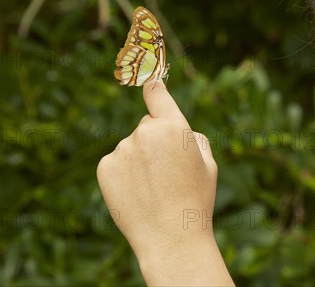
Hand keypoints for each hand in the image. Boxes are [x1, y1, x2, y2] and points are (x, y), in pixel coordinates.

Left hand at [97, 79, 232, 284]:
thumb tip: (179, 129)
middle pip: (147, 125)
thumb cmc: (195, 200)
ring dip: (139, 159)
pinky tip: (137, 192)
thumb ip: (192, 137)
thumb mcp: (208, 164)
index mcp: (174, 127)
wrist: (171, 238)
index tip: (147, 75)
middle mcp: (145, 132)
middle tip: (167, 171)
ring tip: (153, 188)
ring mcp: (122, 149)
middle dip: (155, 140)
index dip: (153, 85)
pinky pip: (117, 162)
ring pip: (132, 146)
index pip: (157, 94)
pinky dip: (124, 173)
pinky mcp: (106, 167)